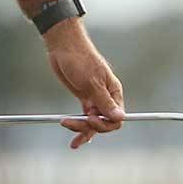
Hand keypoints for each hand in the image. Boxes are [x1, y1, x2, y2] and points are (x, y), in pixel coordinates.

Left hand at [43, 21, 125, 147]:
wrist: (63, 45)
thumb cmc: (80, 58)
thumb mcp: (92, 81)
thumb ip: (104, 101)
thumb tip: (120, 118)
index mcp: (114, 92)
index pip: (116, 118)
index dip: (105, 124)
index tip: (90, 119)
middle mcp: (106, 97)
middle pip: (103, 122)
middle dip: (89, 126)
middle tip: (71, 123)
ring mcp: (94, 98)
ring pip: (92, 121)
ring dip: (81, 128)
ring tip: (65, 125)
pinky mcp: (83, 97)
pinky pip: (84, 117)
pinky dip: (79, 125)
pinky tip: (75, 138)